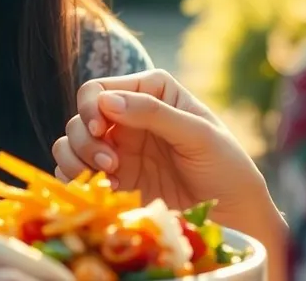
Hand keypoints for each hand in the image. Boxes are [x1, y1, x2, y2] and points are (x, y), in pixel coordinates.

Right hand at [52, 70, 282, 244]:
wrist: (235, 216)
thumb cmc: (226, 167)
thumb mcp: (198, 135)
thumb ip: (154, 114)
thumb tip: (106, 101)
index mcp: (150, 92)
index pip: (99, 89)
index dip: (91, 107)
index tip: (100, 129)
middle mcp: (128, 117)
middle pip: (80, 117)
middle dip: (86, 139)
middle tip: (111, 163)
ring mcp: (118, 149)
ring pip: (71, 144)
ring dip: (77, 159)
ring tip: (109, 179)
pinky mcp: (114, 180)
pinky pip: (75, 174)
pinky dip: (78, 181)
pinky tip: (108, 191)